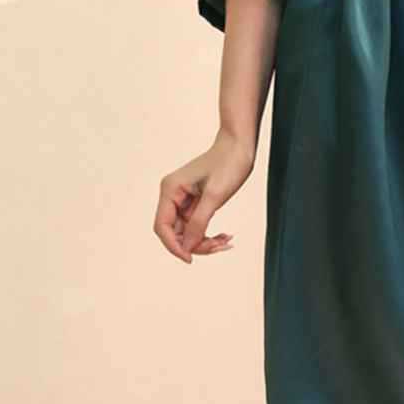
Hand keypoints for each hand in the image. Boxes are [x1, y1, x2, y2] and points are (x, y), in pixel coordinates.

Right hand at [153, 128, 255, 263]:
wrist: (240, 145)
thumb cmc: (228, 163)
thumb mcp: (215, 195)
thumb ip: (199, 222)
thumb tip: (187, 248)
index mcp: (170, 189)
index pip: (162, 226)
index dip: (174, 246)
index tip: (190, 259)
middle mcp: (172, 195)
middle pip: (175, 233)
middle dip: (195, 244)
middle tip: (220, 246)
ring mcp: (184, 200)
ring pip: (188, 232)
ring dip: (205, 242)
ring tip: (226, 241)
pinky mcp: (196, 202)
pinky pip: (197, 226)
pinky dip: (209, 234)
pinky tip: (226, 236)